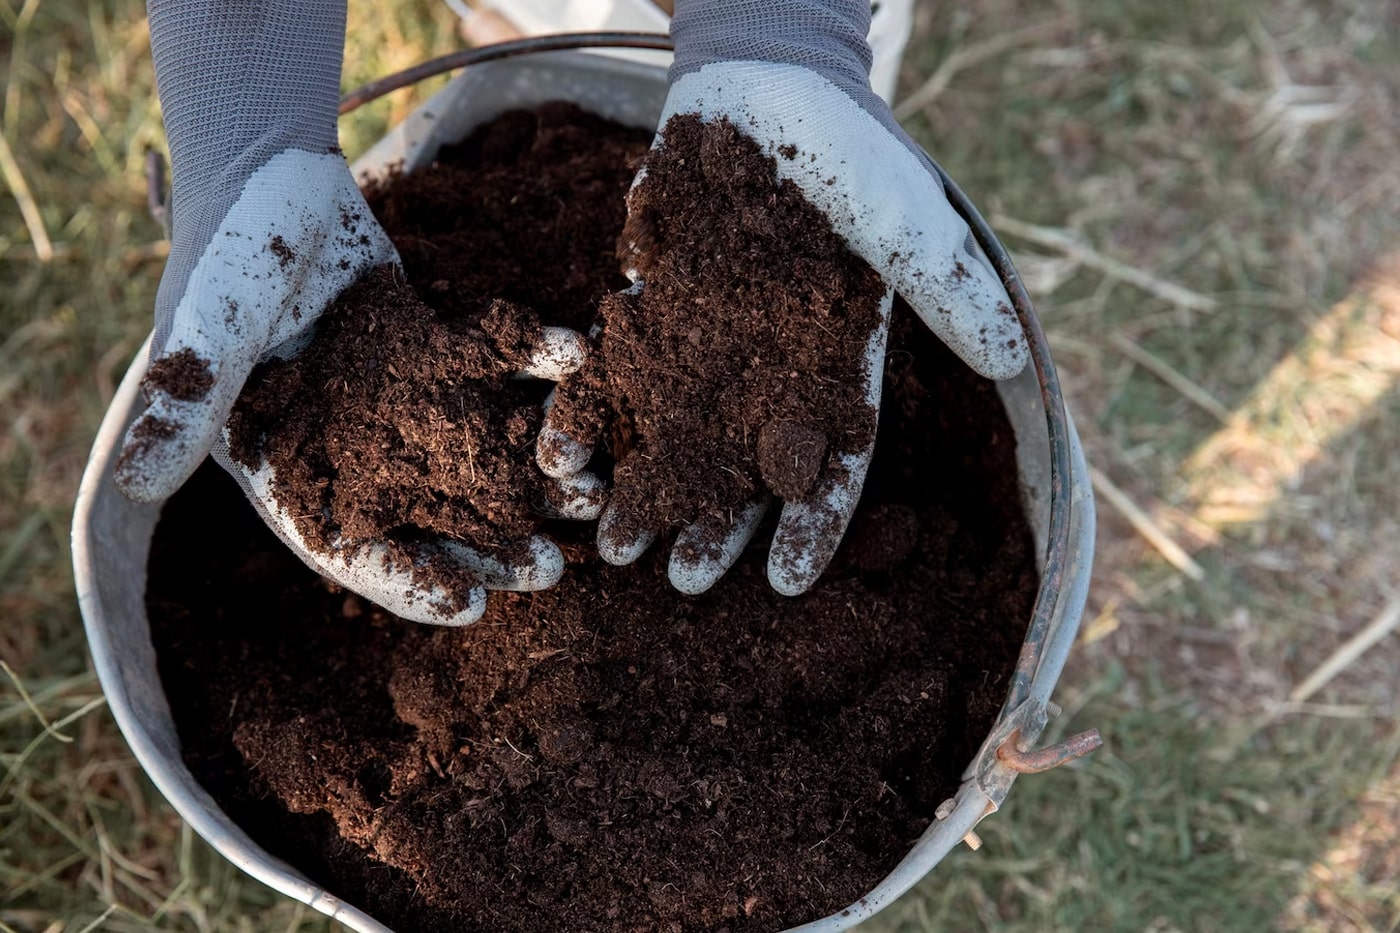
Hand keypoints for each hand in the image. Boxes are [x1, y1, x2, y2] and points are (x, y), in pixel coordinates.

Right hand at [115, 152, 579, 623]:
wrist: (269, 173)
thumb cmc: (225, 255)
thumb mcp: (205, 331)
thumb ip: (186, 402)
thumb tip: (133, 485)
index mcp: (294, 466)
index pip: (350, 548)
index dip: (407, 581)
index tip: (470, 607)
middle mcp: (357, 448)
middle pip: (431, 517)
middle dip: (492, 546)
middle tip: (554, 568)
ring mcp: (404, 402)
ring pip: (477, 454)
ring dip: (534, 475)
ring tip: (592, 494)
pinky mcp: (442, 350)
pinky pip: (501, 370)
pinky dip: (540, 371)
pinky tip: (584, 373)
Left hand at [540, 1, 1027, 596]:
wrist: (767, 86)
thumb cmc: (850, 155)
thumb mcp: (909, 220)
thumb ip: (950, 291)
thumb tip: (1014, 359)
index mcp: (836, 368)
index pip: (832, 464)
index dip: (811, 525)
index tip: (785, 583)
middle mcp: (771, 372)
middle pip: (744, 469)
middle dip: (715, 526)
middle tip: (678, 581)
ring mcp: (708, 344)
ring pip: (677, 435)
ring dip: (649, 488)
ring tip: (614, 543)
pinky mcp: (653, 308)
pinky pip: (619, 372)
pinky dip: (594, 410)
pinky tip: (564, 454)